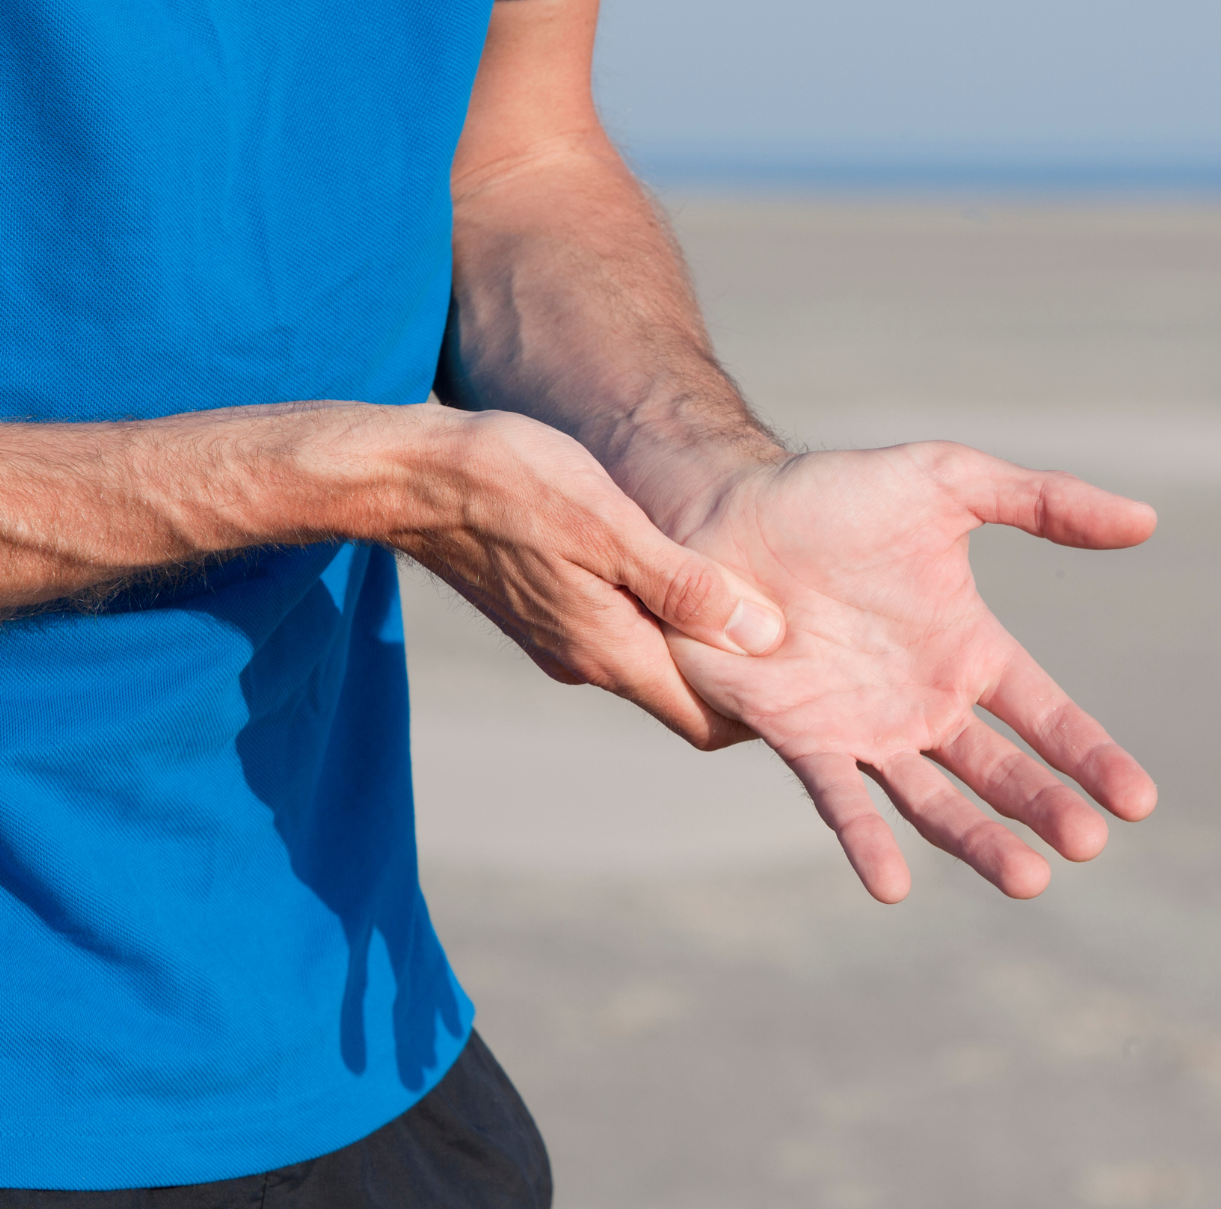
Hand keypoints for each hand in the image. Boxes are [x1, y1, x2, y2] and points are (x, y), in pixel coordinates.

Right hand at [384, 406, 787, 747]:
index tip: (814, 679)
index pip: (707, 719)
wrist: (405, 476)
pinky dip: (665, 616)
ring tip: (757, 599)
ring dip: (703, 642)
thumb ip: (684, 585)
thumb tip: (761, 639)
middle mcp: (587, 660)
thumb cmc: (506, 483)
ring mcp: (564, 637)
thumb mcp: (608, 523)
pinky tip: (688, 574)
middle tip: (805, 635)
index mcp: (610, 650)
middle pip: (687, 696)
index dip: (763, 710)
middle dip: (742, 677)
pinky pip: (625, 631)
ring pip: (656, 661)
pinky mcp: (548, 610)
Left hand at [664, 442, 1158, 902]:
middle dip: (1046, 809)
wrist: (723, 508)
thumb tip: (1147, 521)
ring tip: (1028, 880)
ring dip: (980, 842)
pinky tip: (893, 885)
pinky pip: (841, 799)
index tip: (1139, 801)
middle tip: (1087, 844)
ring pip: (935, 802)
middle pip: (1001, 771)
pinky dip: (867, 842)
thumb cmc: (834, 495)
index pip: (1047, 715)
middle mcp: (924, 704)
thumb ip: (1044, 501)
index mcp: (968, 650)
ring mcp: (865, 730)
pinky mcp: (802, 740)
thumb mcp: (948, 480)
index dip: (1091, 756)